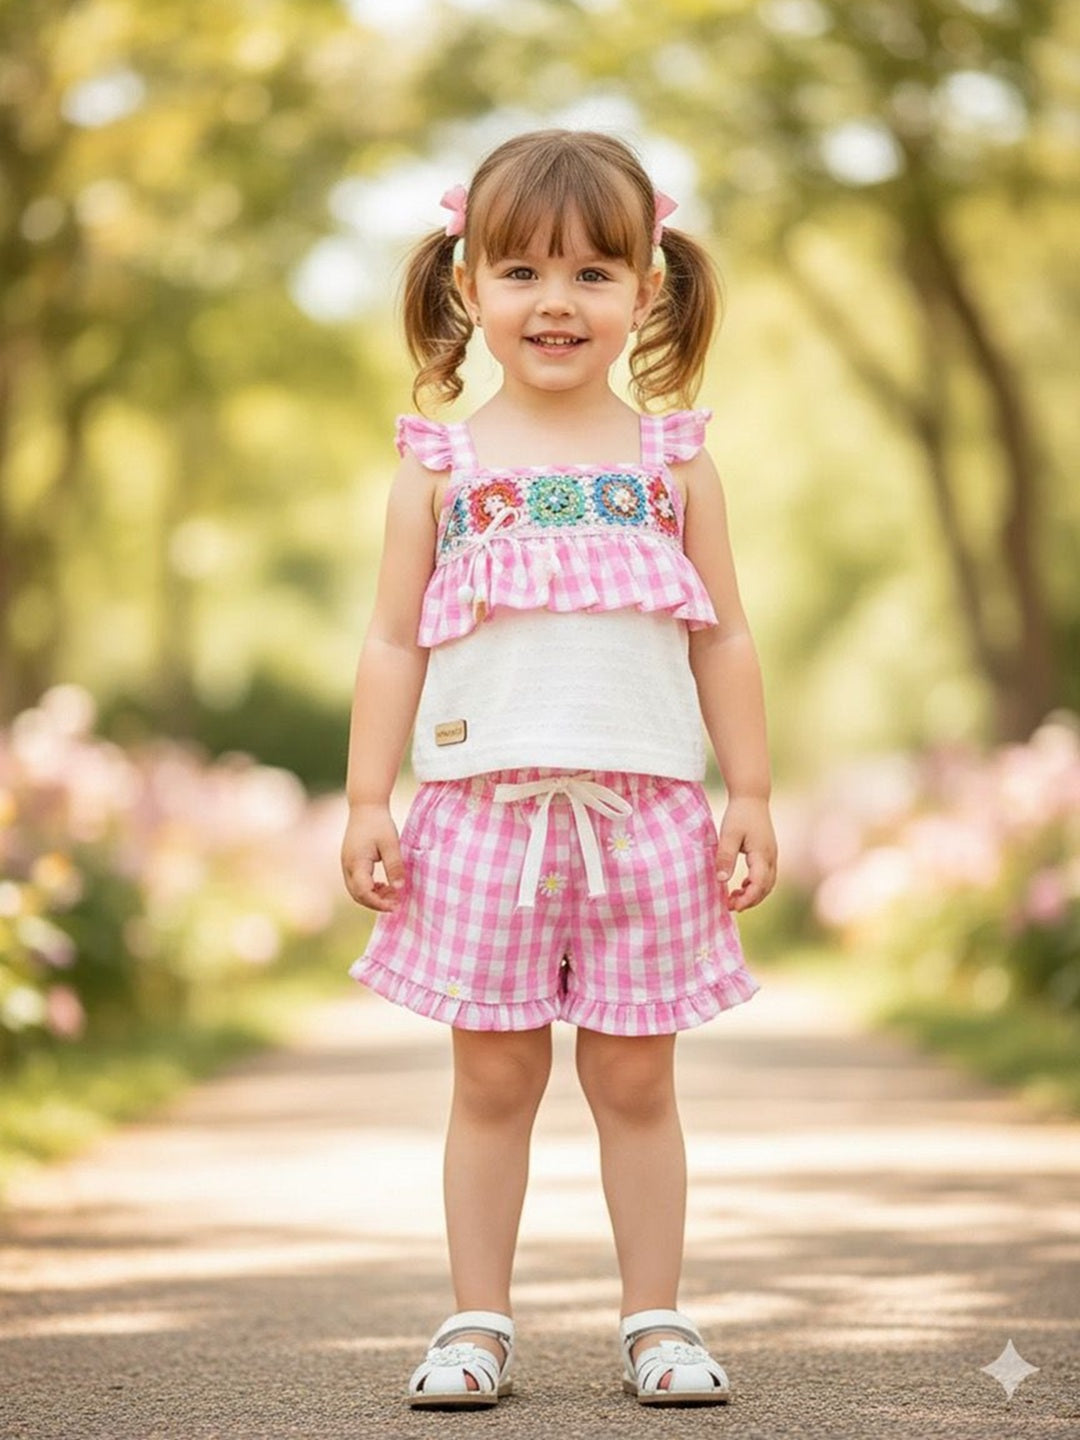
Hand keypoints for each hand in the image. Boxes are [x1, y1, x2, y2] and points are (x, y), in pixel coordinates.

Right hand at [341, 802, 406, 911]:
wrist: (366, 806)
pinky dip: (369, 888)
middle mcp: (348, 866)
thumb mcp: (391, 844)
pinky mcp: (350, 861)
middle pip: (357, 895)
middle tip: (396, 903)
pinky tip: (384, 885)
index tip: (396, 904)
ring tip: (392, 895)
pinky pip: (356, 882)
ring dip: (372, 896)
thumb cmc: (379, 823)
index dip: (379, 902)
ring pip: (355, 890)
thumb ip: (394, 866)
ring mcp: (346, 864)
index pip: (364, 892)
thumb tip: (400, 888)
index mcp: (357, 862)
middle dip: (376, 903)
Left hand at [716, 795, 776, 912]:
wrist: (752, 797)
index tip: (733, 906)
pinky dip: (756, 885)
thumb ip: (725, 857)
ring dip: (753, 894)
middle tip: (730, 906)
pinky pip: (766, 876)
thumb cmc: (739, 815)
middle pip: (765, 888)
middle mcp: (771, 857)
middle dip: (750, 900)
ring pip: (768, 883)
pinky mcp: (768, 853)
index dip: (748, 898)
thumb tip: (721, 880)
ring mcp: (772, 855)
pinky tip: (741, 885)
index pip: (759, 884)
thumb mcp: (728, 835)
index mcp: (762, 854)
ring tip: (734, 898)